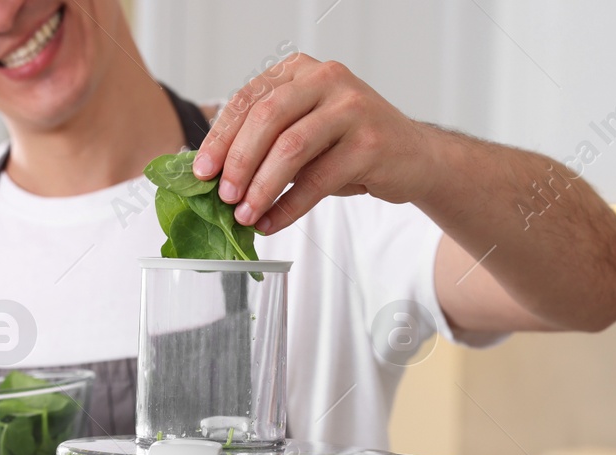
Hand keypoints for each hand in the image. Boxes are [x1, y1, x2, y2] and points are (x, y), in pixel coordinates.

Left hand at [191, 53, 433, 236]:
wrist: (414, 157)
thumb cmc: (349, 146)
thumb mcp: (305, 132)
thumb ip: (266, 143)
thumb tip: (214, 177)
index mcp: (301, 71)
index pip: (249, 98)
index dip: (220, 137)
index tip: (201, 171)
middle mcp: (326, 79)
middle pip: (267, 118)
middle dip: (238, 161)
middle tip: (223, 196)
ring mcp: (351, 108)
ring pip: (291, 147)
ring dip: (261, 187)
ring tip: (245, 215)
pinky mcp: (370, 142)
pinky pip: (318, 179)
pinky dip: (289, 206)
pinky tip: (273, 222)